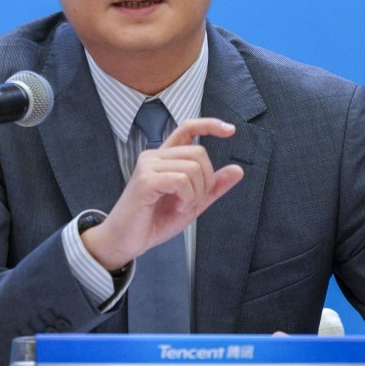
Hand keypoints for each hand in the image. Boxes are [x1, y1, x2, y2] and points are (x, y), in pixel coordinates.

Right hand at [81, 117, 244, 270]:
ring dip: (196, 193)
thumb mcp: (192, 203)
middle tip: (193, 201)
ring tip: (182, 206)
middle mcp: (155, 156)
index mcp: (165, 158)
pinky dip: (187, 197)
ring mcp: (148, 166)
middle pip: (199, 152)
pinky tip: (177, 207)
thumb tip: (238, 170)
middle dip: (206, 180)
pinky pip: (181, 180)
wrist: (126, 241)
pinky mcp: (145, 180)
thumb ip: (213, 187)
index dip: (210, 124)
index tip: (231, 131)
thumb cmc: (153, 221)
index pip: (188, 128)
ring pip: (193, 167)